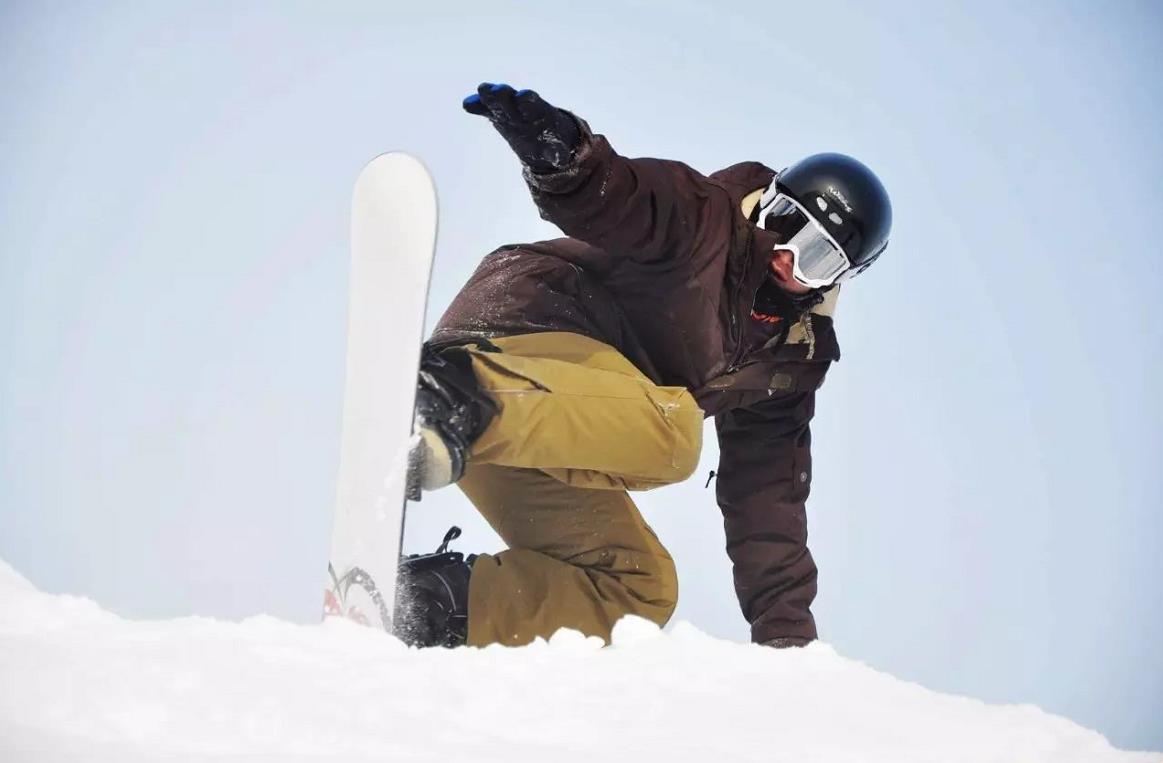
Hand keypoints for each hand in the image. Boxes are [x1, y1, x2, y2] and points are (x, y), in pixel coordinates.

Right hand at [463, 83, 580, 172]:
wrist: (541, 131)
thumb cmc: (551, 138)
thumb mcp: (556, 147)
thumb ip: (557, 153)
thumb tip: (561, 160)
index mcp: (537, 111)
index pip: (531, 103)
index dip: (528, 100)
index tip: (524, 96)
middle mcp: (520, 105)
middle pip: (510, 97)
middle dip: (504, 94)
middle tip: (497, 91)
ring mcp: (507, 107)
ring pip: (496, 99)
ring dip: (489, 95)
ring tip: (482, 91)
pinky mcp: (495, 113)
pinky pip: (485, 108)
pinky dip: (477, 105)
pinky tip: (467, 104)